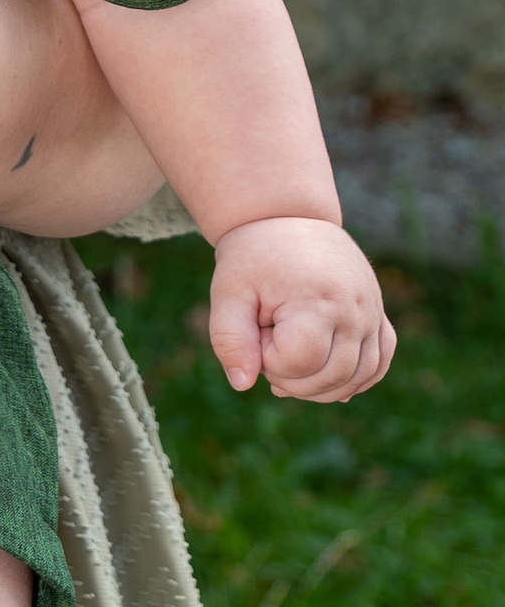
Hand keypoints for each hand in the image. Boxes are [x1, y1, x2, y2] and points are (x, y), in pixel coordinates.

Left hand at [208, 217, 394, 402]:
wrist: (287, 218)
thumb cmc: (254, 257)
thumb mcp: (229, 291)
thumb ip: (229, 339)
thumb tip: (242, 384)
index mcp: (319, 301)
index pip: (299, 363)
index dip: (268, 359)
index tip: (255, 329)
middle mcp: (356, 310)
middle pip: (332, 377)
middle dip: (291, 378)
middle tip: (265, 348)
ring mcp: (372, 314)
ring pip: (358, 377)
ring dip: (320, 388)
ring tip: (287, 369)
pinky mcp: (378, 316)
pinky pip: (379, 362)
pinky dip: (355, 380)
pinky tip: (327, 383)